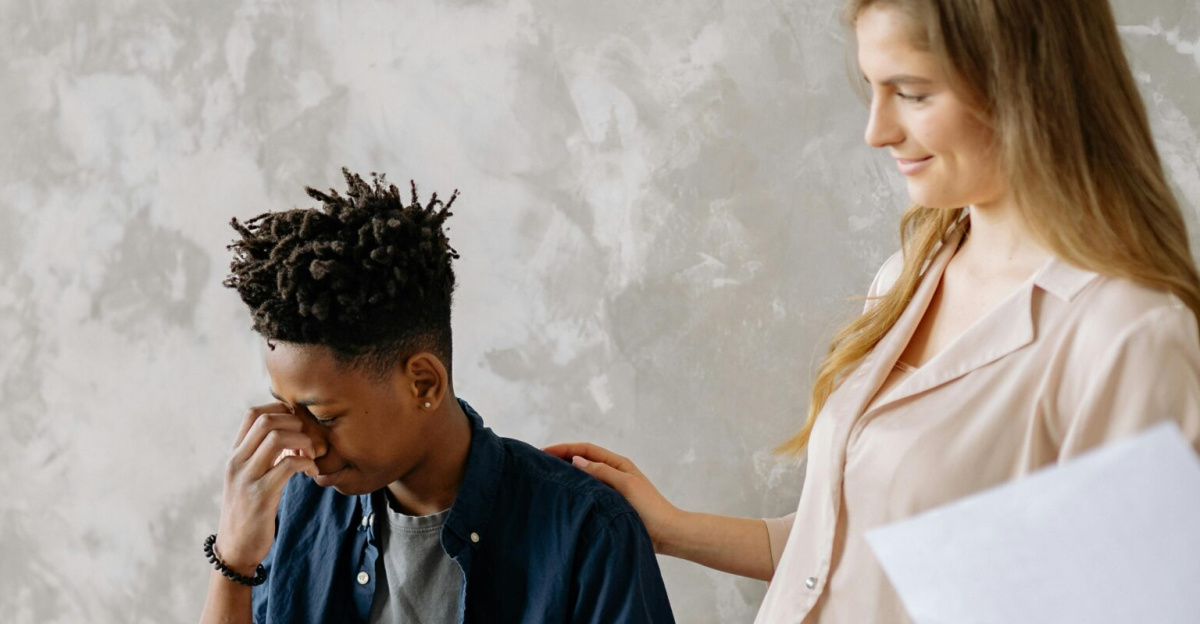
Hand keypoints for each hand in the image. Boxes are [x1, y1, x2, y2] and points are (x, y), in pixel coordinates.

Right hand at [215, 403, 318, 574]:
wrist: (235, 549)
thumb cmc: (249, 511)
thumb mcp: (250, 477)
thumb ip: (262, 455)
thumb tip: (289, 433)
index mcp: (235, 455)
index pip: (253, 414)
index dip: (280, 411)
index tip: (298, 426)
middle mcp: (236, 462)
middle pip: (266, 420)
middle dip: (295, 424)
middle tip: (308, 441)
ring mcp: (246, 478)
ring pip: (276, 438)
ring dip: (303, 442)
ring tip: (311, 456)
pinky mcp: (260, 496)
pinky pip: (288, 465)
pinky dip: (307, 463)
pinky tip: (311, 472)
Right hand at [542, 442, 682, 553]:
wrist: (666, 534)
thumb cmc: (650, 508)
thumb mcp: (625, 484)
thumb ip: (601, 471)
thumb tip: (575, 460)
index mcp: (618, 464)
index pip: (586, 449)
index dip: (564, 448)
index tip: (543, 452)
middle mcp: (613, 474)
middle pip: (583, 461)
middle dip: (561, 459)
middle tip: (539, 463)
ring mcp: (611, 490)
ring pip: (584, 478)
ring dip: (567, 476)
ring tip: (547, 479)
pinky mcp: (609, 506)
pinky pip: (588, 495)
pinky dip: (575, 493)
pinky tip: (564, 500)